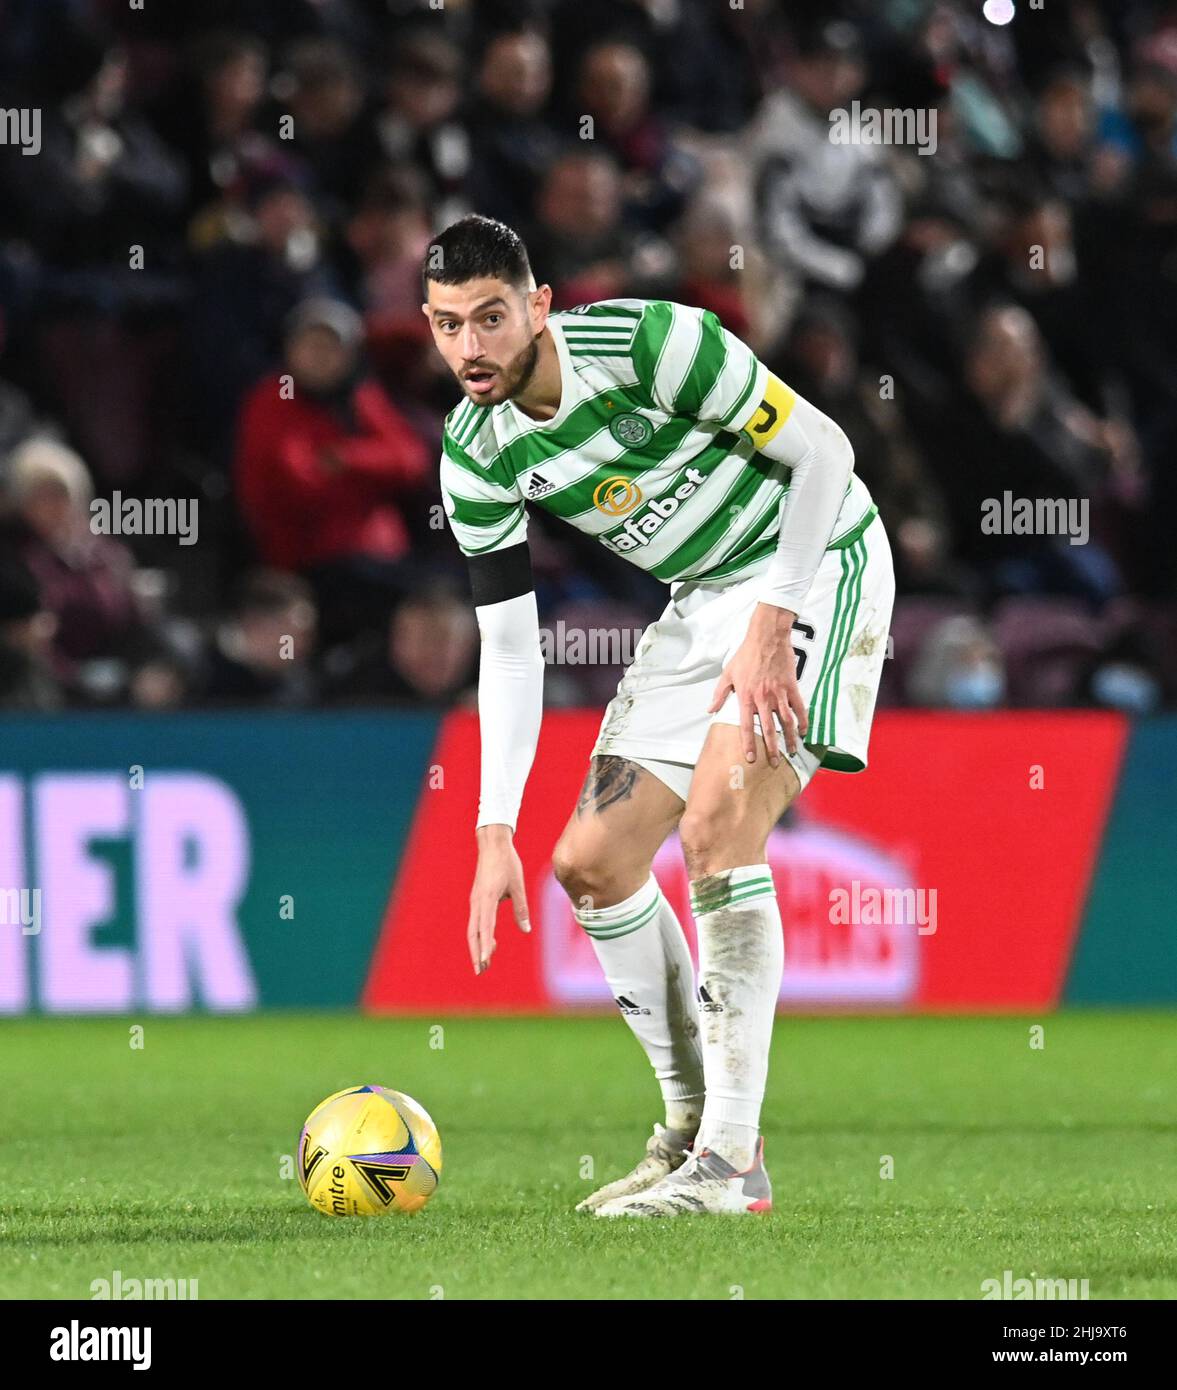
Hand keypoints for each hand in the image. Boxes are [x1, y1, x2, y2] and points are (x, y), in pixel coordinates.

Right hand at [468, 825, 530, 973]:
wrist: (493, 845)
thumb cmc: (507, 864)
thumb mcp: (518, 886)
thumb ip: (521, 909)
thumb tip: (526, 930)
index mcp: (487, 899)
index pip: (485, 928)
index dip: (484, 946)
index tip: (484, 961)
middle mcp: (478, 902)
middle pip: (474, 933)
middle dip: (476, 952)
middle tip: (481, 970)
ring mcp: (476, 901)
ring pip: (474, 928)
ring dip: (478, 945)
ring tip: (487, 961)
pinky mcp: (477, 898)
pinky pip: (477, 920)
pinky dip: (481, 934)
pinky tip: (490, 941)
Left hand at [708, 603, 807, 764]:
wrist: (766, 638)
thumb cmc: (746, 655)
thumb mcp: (727, 673)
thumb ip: (719, 694)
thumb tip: (710, 710)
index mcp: (746, 697)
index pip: (745, 726)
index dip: (748, 743)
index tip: (751, 758)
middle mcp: (763, 699)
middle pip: (768, 729)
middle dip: (771, 749)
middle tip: (774, 763)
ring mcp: (779, 694)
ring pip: (786, 722)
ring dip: (789, 739)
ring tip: (791, 752)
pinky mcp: (791, 687)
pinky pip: (799, 708)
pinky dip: (803, 720)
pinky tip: (804, 732)